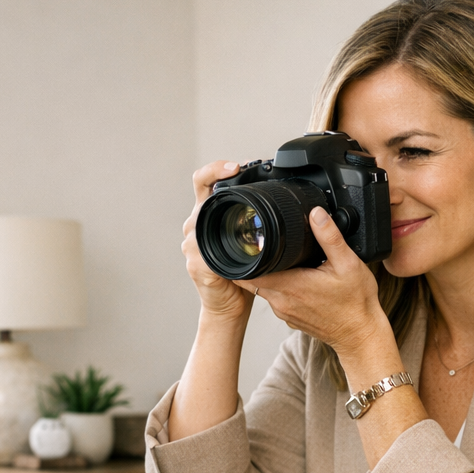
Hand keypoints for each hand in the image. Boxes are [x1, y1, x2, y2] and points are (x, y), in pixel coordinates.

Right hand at [182, 161, 256, 323]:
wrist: (229, 306)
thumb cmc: (240, 274)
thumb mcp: (248, 241)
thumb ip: (252, 222)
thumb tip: (282, 202)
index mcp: (208, 217)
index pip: (203, 182)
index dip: (215, 169)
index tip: (234, 166)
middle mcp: (195, 227)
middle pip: (199, 196)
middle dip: (216, 182)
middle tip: (238, 173)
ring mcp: (192, 245)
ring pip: (200, 220)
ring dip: (220, 213)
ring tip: (241, 210)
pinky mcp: (196, 264)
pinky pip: (205, 249)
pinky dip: (220, 245)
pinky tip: (234, 245)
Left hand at [249, 207, 388, 360]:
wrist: (360, 334)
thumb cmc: (356, 303)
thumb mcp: (348, 264)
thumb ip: (329, 237)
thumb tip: (316, 214)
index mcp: (290, 286)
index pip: (250, 273)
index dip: (243, 257)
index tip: (245, 243)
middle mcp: (281, 302)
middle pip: (252, 280)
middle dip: (252, 263)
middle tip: (259, 246)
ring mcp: (284, 312)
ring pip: (263, 290)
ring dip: (266, 275)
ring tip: (276, 259)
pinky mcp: (290, 318)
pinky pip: (276, 300)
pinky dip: (278, 288)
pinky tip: (293, 279)